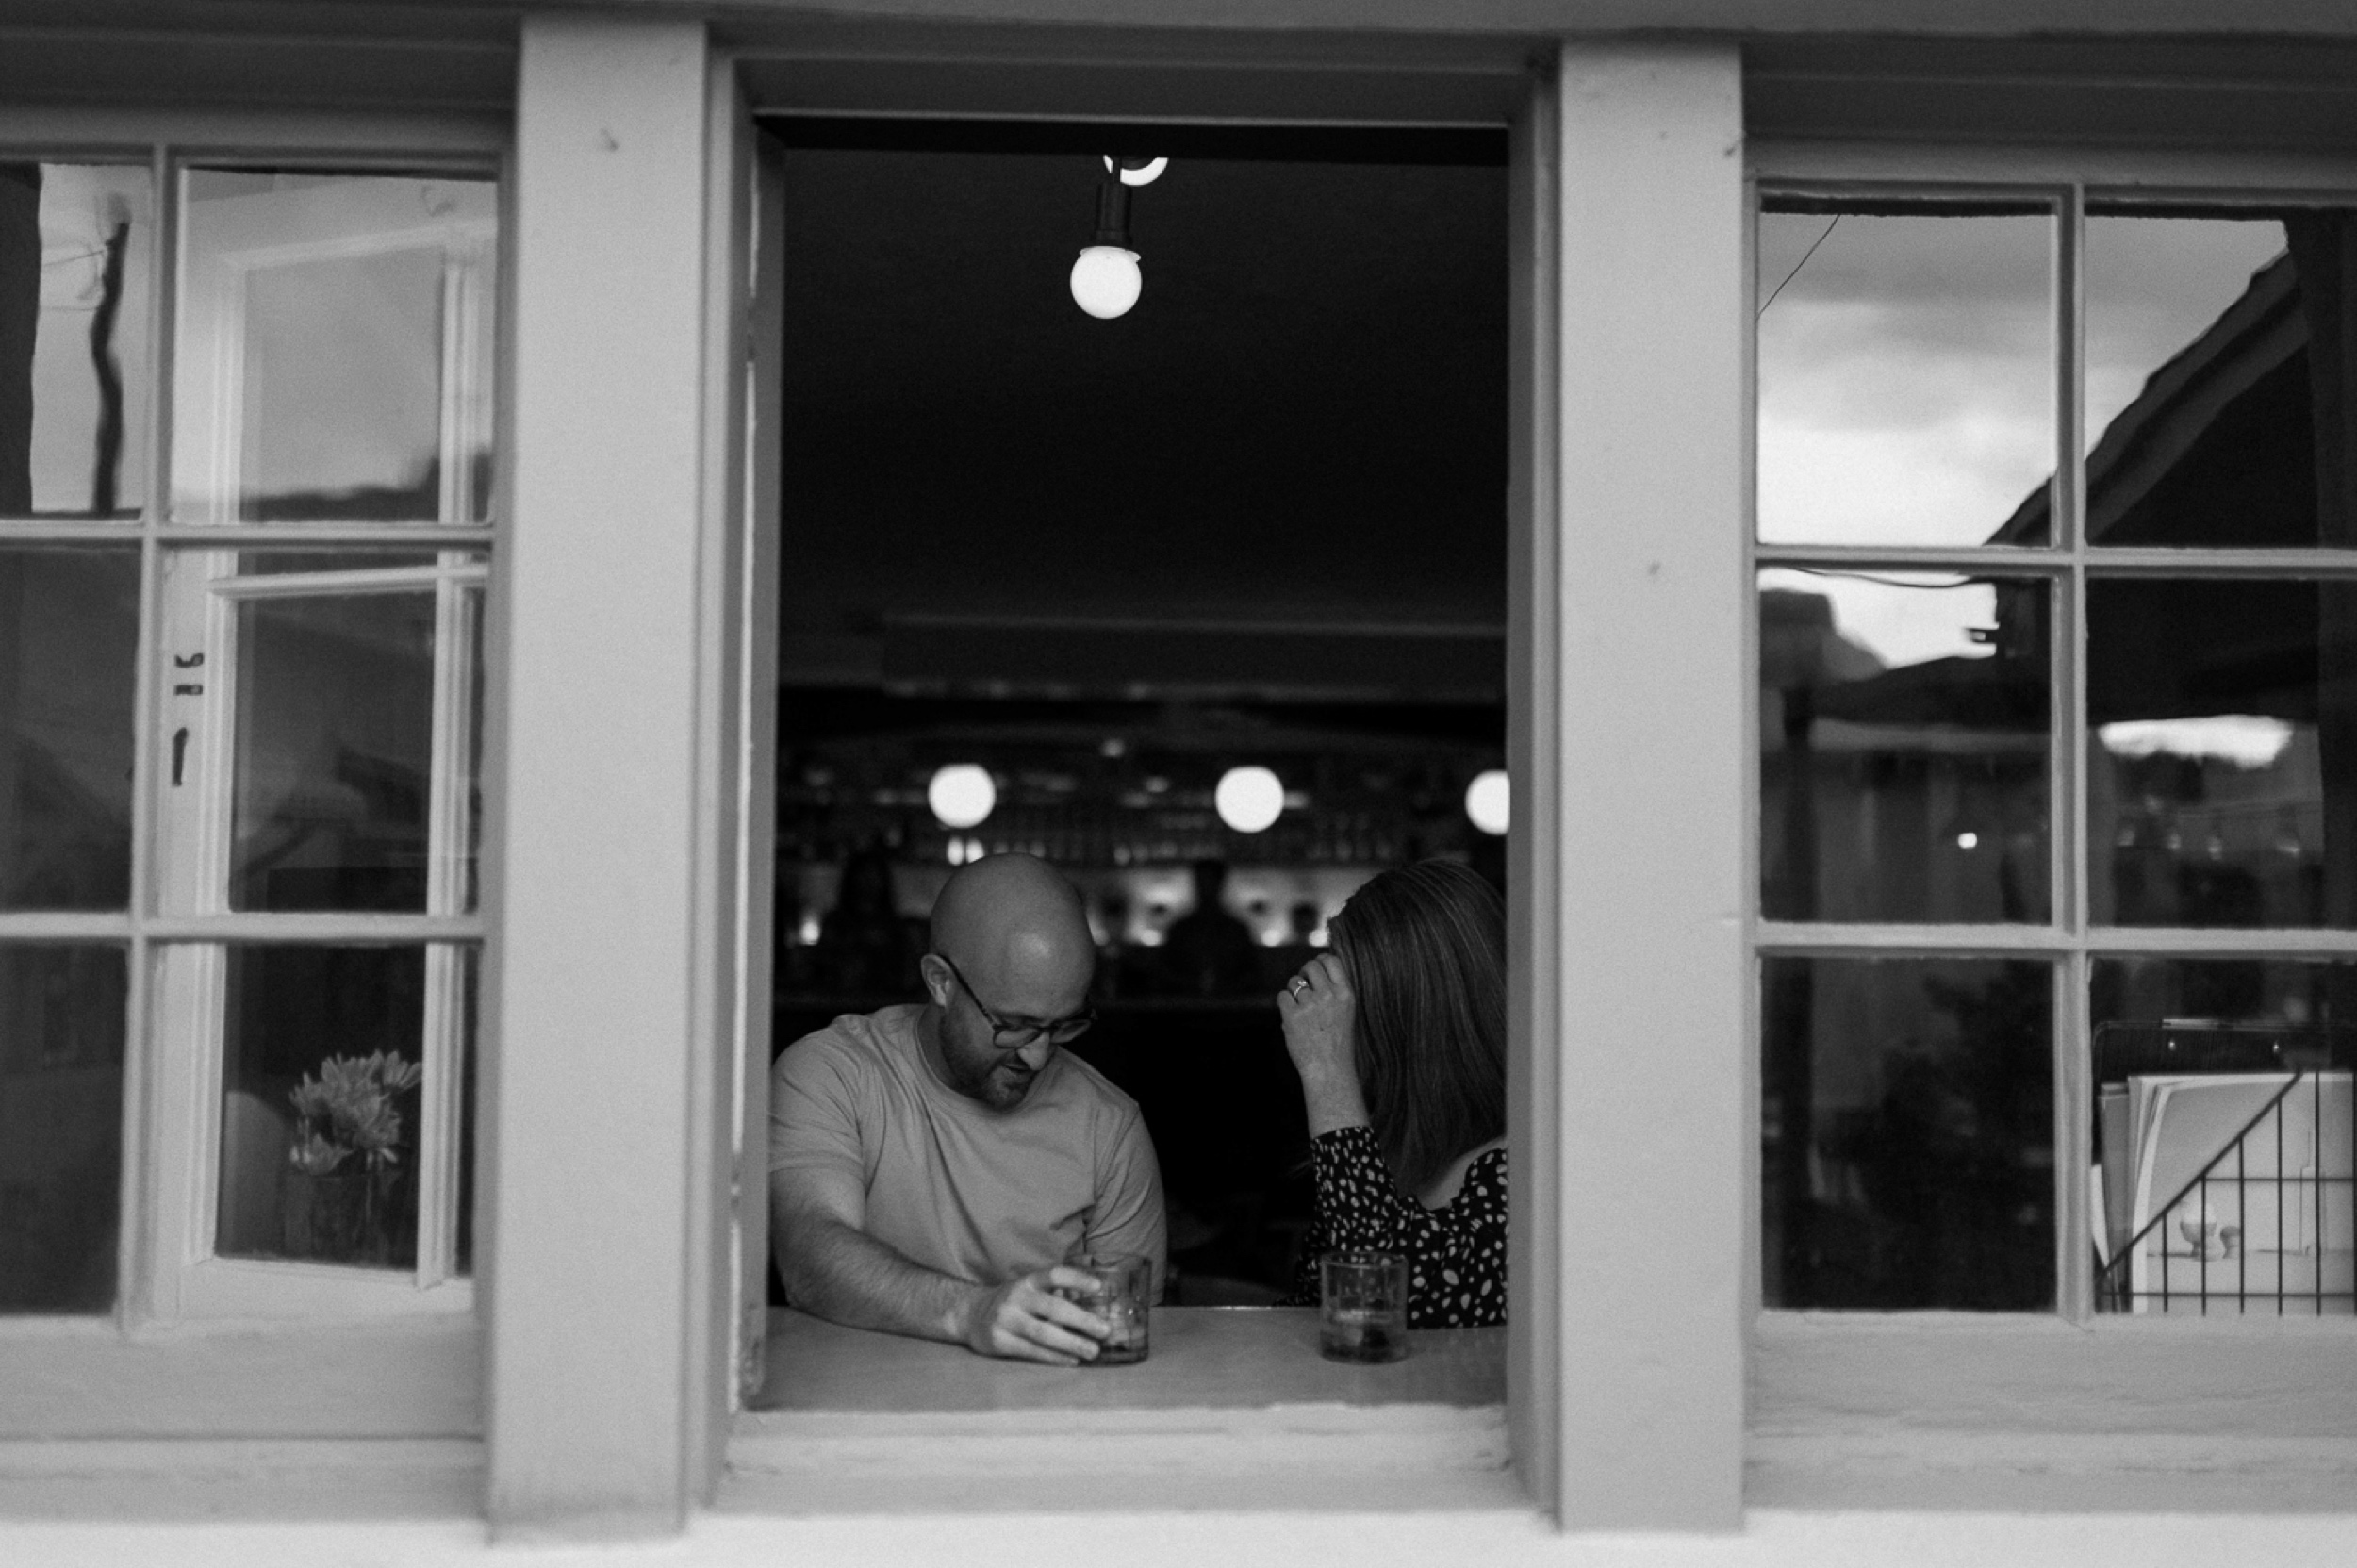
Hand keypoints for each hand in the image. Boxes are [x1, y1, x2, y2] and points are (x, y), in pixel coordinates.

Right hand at [960, 1266, 1111, 1365]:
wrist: (971, 1316)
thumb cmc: (1014, 1304)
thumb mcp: (1029, 1291)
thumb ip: (1055, 1295)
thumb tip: (1095, 1306)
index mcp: (1027, 1281)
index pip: (1054, 1275)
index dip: (1076, 1279)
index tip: (1098, 1287)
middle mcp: (1016, 1297)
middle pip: (1053, 1308)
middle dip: (1082, 1320)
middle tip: (1105, 1330)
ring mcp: (1006, 1319)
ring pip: (1043, 1333)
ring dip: (1071, 1343)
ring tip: (1093, 1351)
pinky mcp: (1000, 1341)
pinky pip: (1031, 1351)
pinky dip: (1054, 1357)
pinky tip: (1072, 1360)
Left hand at [1277, 955, 1368, 1134]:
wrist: (1329, 1070)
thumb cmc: (1338, 1043)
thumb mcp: (1346, 1013)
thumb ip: (1334, 991)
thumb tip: (1315, 967)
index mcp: (1346, 994)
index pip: (1331, 960)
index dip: (1320, 961)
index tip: (1315, 970)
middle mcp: (1329, 996)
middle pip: (1310, 966)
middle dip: (1304, 973)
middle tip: (1304, 986)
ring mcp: (1310, 1005)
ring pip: (1294, 982)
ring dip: (1293, 991)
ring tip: (1300, 1008)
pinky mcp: (1292, 1015)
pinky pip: (1282, 996)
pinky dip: (1284, 1004)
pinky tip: (1291, 1016)